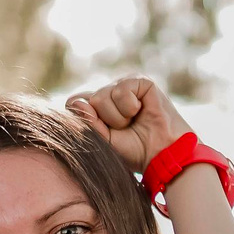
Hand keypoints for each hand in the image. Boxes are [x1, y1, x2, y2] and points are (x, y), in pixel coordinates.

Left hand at [66, 75, 193, 173]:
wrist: (159, 152)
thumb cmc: (132, 149)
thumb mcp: (103, 140)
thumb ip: (88, 123)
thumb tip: (77, 103)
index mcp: (96, 107)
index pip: (74, 102)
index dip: (84, 118)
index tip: (102, 132)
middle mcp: (108, 93)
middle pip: (89, 100)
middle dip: (106, 121)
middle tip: (124, 128)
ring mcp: (123, 85)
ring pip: (102, 96)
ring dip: (118, 117)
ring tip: (133, 121)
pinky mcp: (139, 81)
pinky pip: (121, 90)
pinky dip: (129, 107)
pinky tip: (141, 110)